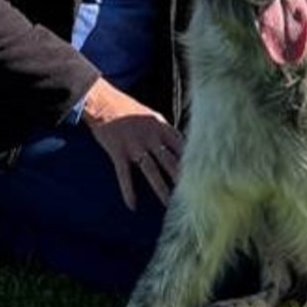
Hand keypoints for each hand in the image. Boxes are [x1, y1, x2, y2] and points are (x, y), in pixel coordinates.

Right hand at [81, 77, 182, 208]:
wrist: (102, 101)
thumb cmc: (127, 109)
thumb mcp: (150, 116)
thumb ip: (164, 130)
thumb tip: (178, 144)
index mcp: (160, 126)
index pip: (182, 145)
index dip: (193, 160)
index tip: (203, 174)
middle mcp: (150, 136)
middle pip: (170, 160)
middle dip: (181, 178)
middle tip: (193, 195)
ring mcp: (134, 144)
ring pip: (151, 170)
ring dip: (161, 188)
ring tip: (169, 205)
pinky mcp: (118, 151)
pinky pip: (124, 175)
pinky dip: (128, 191)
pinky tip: (132, 205)